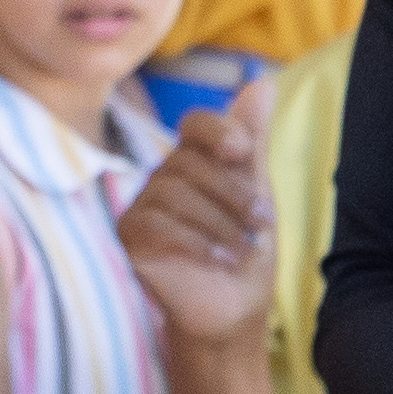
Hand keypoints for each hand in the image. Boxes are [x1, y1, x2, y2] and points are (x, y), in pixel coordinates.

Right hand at [119, 83, 278, 352]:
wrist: (232, 312)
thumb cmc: (245, 253)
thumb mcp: (257, 195)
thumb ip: (254, 142)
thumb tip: (263, 81)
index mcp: (196, 162)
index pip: (195, 124)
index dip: (217, 129)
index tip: (244, 151)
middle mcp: (164, 178)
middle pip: (188, 162)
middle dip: (232, 193)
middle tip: (262, 223)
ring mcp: (143, 207)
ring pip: (172, 192)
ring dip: (218, 223)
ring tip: (242, 250)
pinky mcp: (129, 238)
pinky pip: (153, 224)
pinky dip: (193, 241)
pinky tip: (219, 260)